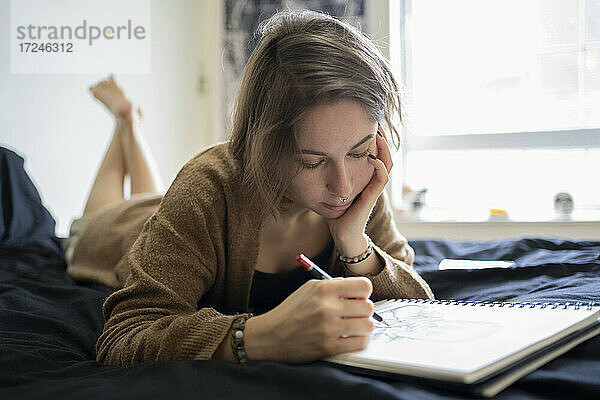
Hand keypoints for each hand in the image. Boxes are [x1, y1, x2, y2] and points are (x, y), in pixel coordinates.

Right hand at [243, 277, 374, 362]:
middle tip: (356, 314)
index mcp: (324, 289)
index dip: (364, 292)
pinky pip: (359, 343)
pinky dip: (359, 341)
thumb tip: (353, 287)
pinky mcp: (328, 347)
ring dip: (363, 327)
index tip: (359, 297)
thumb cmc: (289, 312)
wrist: (270, 336)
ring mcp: (328, 328)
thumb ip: (331, 285)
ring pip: (367, 326)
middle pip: (368, 307)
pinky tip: (350, 338)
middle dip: (364, 311)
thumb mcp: (307, 289)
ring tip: (354, 327)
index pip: (363, 286)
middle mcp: (327, 307)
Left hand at [326, 129, 392, 253]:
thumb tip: (315, 158)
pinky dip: (379, 166)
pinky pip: (381, 178)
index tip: (367, 125)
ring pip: (387, 164)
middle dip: (382, 140)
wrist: (343, 234)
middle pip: (384, 156)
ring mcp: (373, 189)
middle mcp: (372, 182)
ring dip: (384, 149)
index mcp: (365, 179)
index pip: (375, 155)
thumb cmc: (337, 213)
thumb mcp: (333, 189)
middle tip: (376, 123)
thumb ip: (330, 176)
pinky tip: (372, 157)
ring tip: (379, 135)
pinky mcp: (372, 197)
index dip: (374, 141)